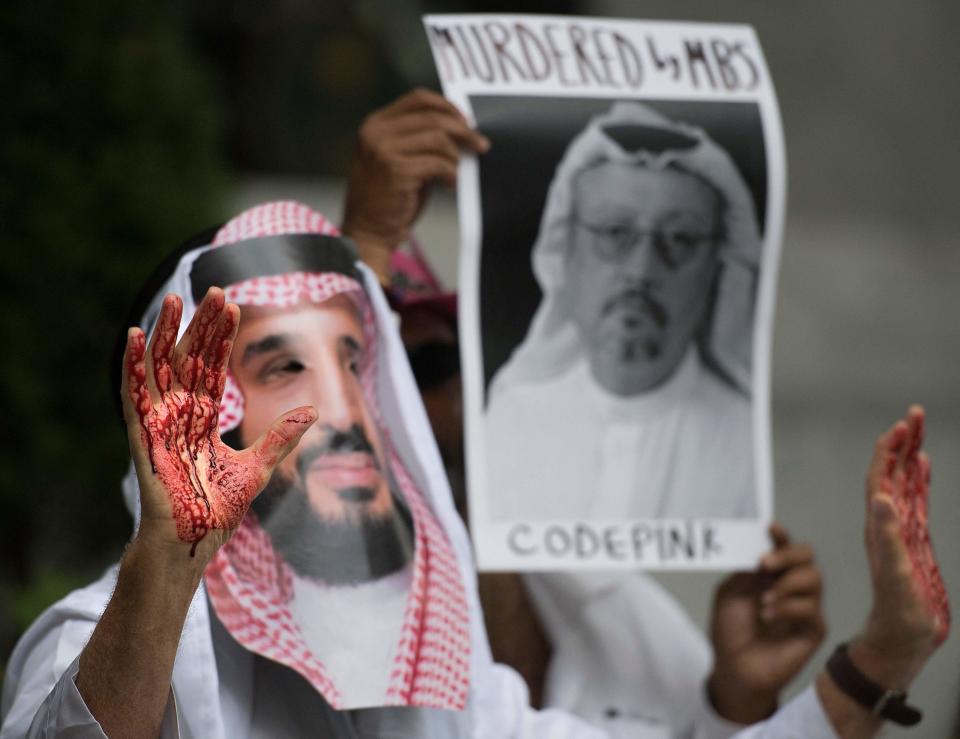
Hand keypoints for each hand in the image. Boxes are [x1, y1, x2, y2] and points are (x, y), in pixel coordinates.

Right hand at [121, 287, 315, 561]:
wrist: (197, 542)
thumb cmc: (220, 511)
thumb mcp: (259, 467)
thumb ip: (281, 437)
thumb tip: (311, 410)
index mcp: (203, 419)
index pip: (213, 368)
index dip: (221, 338)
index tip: (234, 306)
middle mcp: (180, 414)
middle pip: (189, 359)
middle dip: (201, 326)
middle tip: (216, 291)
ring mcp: (160, 423)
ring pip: (161, 368)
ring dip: (164, 333)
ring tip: (172, 300)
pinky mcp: (145, 436)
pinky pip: (135, 395)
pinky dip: (134, 365)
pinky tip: (136, 336)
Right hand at [341, 88, 489, 282]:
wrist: (368, 232)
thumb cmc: (389, 198)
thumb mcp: (398, 159)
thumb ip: (420, 140)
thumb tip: (461, 128)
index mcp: (375, 124)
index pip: (418, 99)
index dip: (448, 106)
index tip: (466, 122)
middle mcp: (376, 133)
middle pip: (433, 117)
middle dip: (463, 131)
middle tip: (480, 145)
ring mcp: (384, 150)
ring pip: (439, 139)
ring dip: (456, 156)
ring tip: (455, 173)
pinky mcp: (396, 171)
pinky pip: (439, 163)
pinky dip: (450, 173)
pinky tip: (449, 185)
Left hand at [707, 523, 825, 723]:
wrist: (734, 668)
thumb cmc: (730, 631)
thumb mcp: (730, 592)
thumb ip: (746, 570)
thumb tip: (761, 547)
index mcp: (771, 575)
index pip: (784, 548)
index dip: (781, 536)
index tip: (770, 527)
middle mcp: (792, 587)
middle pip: (807, 557)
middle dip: (788, 554)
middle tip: (765, 564)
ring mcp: (805, 608)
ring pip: (814, 578)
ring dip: (786, 584)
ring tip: (764, 599)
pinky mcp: (813, 630)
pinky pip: (811, 609)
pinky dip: (787, 608)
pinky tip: (768, 616)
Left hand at [849, 405, 949, 687]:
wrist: (900, 641)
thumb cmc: (897, 615)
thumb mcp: (893, 576)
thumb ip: (886, 538)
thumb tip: (880, 498)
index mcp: (879, 527)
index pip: (879, 479)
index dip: (887, 452)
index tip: (901, 425)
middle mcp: (886, 523)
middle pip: (891, 473)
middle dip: (901, 443)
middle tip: (914, 413)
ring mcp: (901, 531)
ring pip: (903, 482)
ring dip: (908, 455)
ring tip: (916, 428)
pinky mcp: (914, 543)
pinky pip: (915, 502)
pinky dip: (918, 481)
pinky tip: (922, 466)